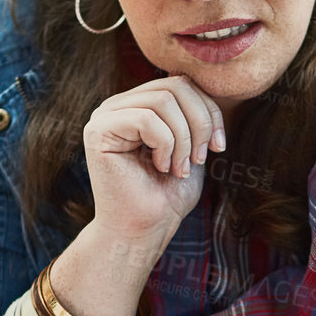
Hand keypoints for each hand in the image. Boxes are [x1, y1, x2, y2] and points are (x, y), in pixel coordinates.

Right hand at [83, 74, 226, 241]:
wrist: (143, 231)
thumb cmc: (166, 196)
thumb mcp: (190, 147)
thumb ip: (195, 116)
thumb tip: (210, 87)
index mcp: (139, 105)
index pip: (181, 84)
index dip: (209, 112)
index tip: (218, 147)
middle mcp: (119, 105)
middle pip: (174, 87)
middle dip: (199, 123)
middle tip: (198, 159)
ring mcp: (105, 116)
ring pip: (163, 101)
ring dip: (183, 139)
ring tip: (180, 169)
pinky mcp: (98, 131)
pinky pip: (146, 120)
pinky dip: (165, 145)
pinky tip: (161, 168)